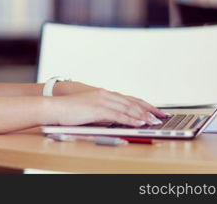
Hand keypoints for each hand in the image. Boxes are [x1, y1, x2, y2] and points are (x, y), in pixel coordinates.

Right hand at [50, 83, 167, 126]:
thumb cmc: (70, 110)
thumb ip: (104, 112)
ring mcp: (102, 101)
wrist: (55, 107)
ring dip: (142, 115)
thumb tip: (116, 120)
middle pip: (132, 102)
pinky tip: (138, 123)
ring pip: (127, 107)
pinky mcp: (97, 109)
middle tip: (161, 116)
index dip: (144, 105)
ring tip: (153, 121)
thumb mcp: (90, 108)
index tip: (156, 110)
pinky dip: (130, 119)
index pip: (130, 99)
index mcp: (104, 94)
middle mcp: (105, 95)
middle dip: (148, 110)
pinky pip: (118, 115)